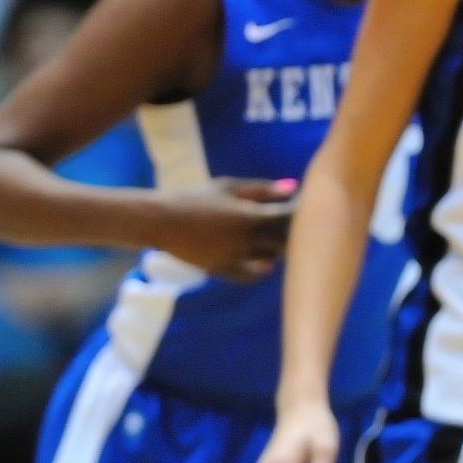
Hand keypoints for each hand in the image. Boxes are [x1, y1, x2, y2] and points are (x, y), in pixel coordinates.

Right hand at [153, 176, 295, 281]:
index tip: (304, 204)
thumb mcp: (227, 187)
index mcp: (249, 216)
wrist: (159, 220)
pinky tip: (264, 260)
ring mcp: (235, 258)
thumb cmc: (194, 197)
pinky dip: (262, 269)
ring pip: (272, 258)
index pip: (289, 217)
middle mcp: (246, 240)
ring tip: (276, 236)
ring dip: (279, 249)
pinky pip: (252, 275)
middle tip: (292, 221)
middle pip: (286, 241)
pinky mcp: (223, 270)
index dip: (301, 211)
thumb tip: (292, 187)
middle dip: (293, 231)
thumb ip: (261, 189)